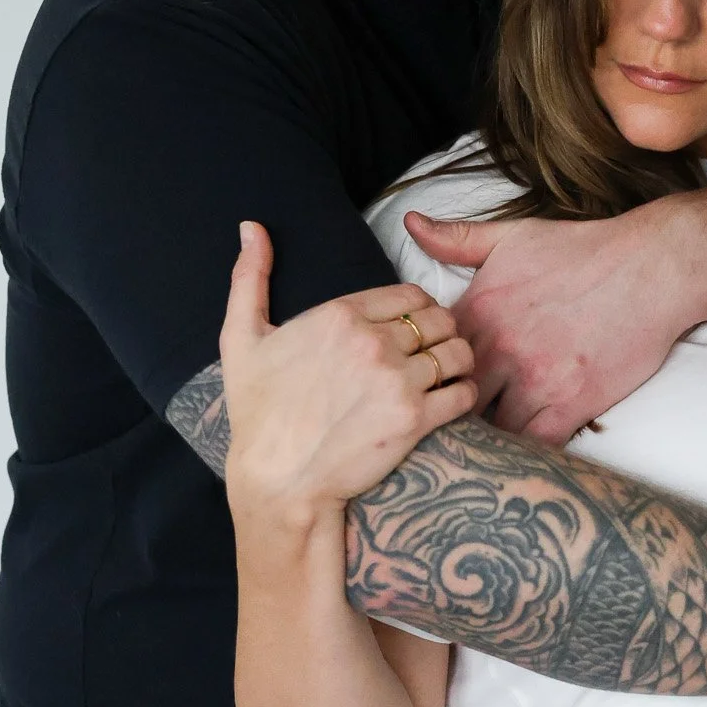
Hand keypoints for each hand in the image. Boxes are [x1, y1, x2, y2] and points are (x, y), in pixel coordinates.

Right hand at [220, 222, 475, 517]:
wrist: (278, 479)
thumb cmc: (258, 412)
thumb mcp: (240, 338)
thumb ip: (250, 278)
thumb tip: (252, 228)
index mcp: (340, 315)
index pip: (409, 293)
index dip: (419, 307)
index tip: (416, 324)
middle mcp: (373, 342)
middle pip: (440, 318)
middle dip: (443, 330)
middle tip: (436, 348)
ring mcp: (397, 381)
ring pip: (457, 352)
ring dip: (459, 360)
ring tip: (450, 371)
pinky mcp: (415, 420)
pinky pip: (463, 393)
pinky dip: (465, 393)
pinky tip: (453, 398)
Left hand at [403, 203, 690, 441]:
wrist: (653, 267)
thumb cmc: (586, 250)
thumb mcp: (514, 235)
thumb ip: (457, 237)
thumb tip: (411, 222)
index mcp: (479, 307)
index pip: (432, 356)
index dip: (433, 374)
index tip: (438, 384)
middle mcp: (500, 346)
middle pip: (453, 397)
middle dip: (452, 410)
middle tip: (457, 421)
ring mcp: (535, 378)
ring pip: (489, 427)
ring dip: (488, 436)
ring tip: (488, 442)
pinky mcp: (571, 403)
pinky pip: (533, 444)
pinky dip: (525, 452)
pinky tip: (524, 450)